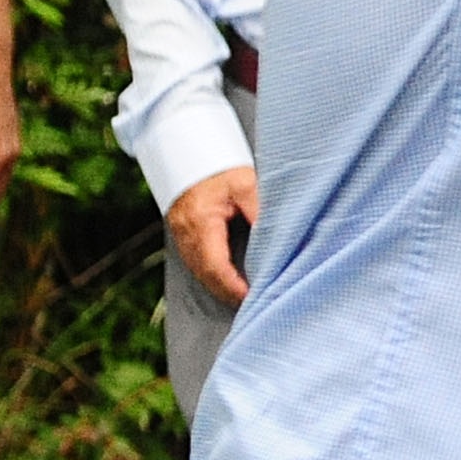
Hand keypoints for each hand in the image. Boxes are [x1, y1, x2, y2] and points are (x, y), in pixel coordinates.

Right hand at [165, 164, 259, 306]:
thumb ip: (259, 209)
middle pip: (206, 274)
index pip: (215, 264)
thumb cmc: (220, 168)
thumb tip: (279, 235)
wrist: (191, 153)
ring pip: (200, 271)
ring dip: (220, 287)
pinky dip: (213, 275)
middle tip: (253, 306)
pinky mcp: (183, 235)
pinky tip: (230, 282)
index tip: (251, 297)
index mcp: (201, 221)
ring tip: (245, 299)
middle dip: (228, 293)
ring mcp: (182, 236)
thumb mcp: (245, 183)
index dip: (232, 285)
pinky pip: (197, 263)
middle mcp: (187, 233)